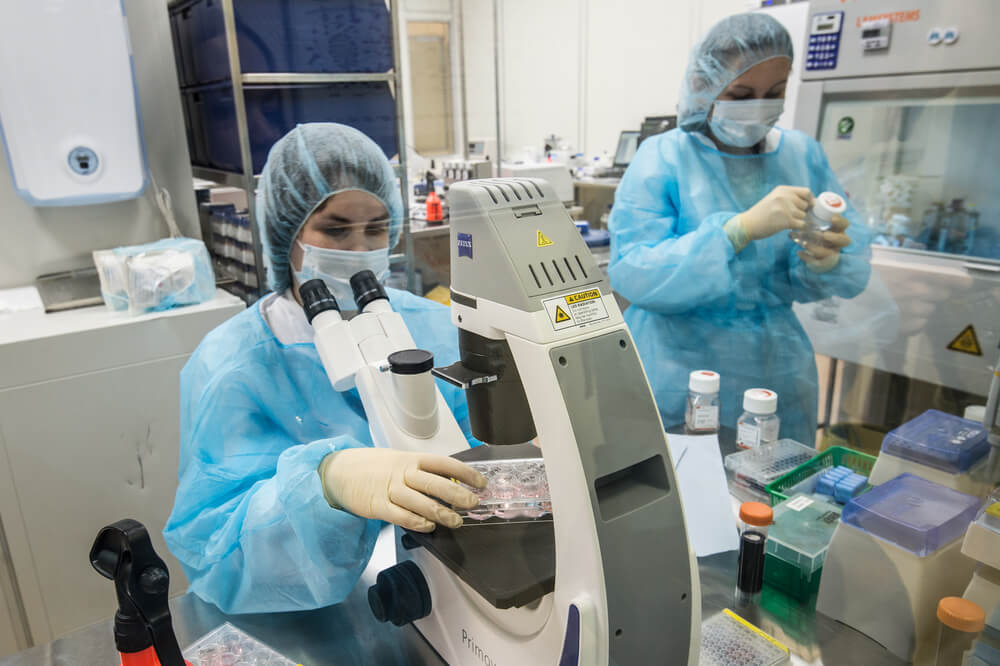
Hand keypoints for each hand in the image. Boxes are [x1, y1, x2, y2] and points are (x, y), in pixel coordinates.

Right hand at [320, 449, 486, 531]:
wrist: (339, 471)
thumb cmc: (375, 467)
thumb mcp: (401, 461)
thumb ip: (422, 471)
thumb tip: (453, 482)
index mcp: (412, 459)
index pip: (444, 463)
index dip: (465, 473)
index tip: (481, 483)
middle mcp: (403, 472)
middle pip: (435, 483)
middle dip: (457, 494)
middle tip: (473, 504)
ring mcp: (390, 489)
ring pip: (420, 502)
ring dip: (440, 513)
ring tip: (456, 521)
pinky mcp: (377, 505)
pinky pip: (401, 516)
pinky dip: (416, 522)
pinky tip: (429, 527)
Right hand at [740, 186, 812, 240]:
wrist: (747, 225)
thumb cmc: (761, 214)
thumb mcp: (774, 199)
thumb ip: (790, 198)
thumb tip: (812, 203)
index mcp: (783, 190)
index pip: (806, 192)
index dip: (810, 200)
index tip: (808, 207)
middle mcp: (785, 196)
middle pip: (806, 205)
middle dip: (803, 212)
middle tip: (792, 217)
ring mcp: (786, 208)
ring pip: (804, 216)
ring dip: (799, 221)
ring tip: (787, 222)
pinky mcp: (786, 221)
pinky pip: (802, 225)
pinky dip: (800, 228)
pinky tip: (791, 228)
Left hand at [790, 213, 851, 267]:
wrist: (812, 248)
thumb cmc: (815, 230)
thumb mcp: (816, 222)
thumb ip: (815, 213)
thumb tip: (808, 200)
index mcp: (838, 229)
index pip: (845, 224)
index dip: (841, 222)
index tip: (832, 218)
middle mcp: (837, 241)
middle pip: (844, 240)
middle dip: (834, 238)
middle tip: (824, 235)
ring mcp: (831, 252)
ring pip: (828, 253)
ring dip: (817, 248)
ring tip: (804, 243)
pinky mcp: (822, 261)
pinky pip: (816, 261)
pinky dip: (807, 257)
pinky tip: (798, 252)